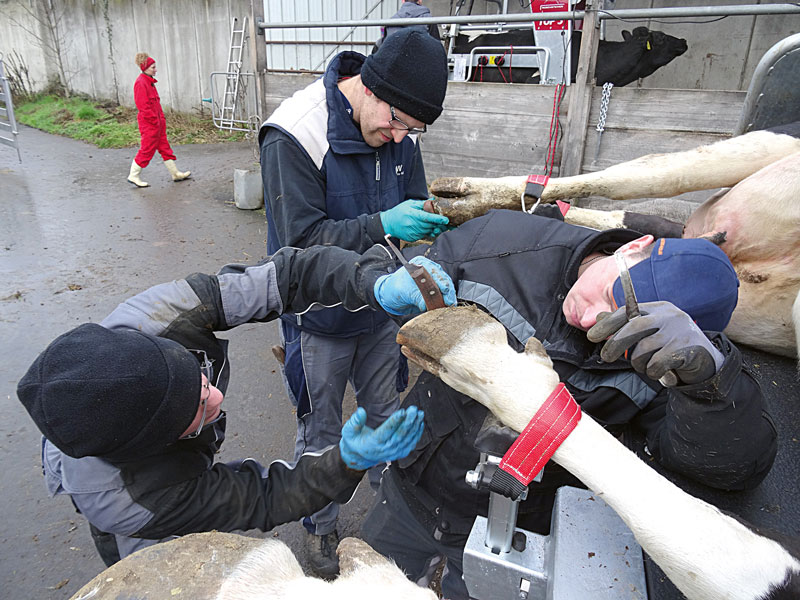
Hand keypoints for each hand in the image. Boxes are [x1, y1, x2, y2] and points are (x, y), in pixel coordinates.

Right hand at [339, 406, 424, 470]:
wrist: (358, 457)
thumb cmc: (354, 442)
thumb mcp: (349, 431)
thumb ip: (355, 422)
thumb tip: (361, 411)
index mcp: (372, 444)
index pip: (386, 432)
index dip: (395, 422)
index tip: (402, 411)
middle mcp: (384, 450)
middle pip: (399, 435)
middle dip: (408, 421)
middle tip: (414, 410)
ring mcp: (392, 452)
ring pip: (407, 439)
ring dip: (415, 426)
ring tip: (419, 414)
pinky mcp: (398, 453)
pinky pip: (410, 444)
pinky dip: (417, 434)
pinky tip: (420, 424)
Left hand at [374, 256, 456, 314]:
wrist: (389, 297)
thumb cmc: (393, 289)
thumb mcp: (403, 292)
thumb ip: (415, 296)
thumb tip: (426, 304)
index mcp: (420, 264)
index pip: (435, 271)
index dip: (441, 281)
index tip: (445, 290)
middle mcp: (428, 270)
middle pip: (443, 279)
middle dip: (448, 291)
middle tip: (449, 301)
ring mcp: (432, 280)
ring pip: (446, 287)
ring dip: (448, 296)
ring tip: (450, 305)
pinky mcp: (433, 290)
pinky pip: (443, 294)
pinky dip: (445, 300)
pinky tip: (447, 306)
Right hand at [380, 199, 449, 241]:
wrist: (388, 223)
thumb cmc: (399, 212)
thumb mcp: (409, 204)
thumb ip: (422, 204)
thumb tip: (433, 201)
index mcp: (412, 214)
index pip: (428, 217)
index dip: (438, 219)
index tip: (446, 220)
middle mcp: (412, 224)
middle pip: (430, 225)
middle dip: (438, 224)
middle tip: (444, 221)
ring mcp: (412, 232)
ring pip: (428, 231)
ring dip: (433, 228)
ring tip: (435, 224)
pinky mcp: (412, 238)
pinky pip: (424, 235)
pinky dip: (427, 232)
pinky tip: (425, 228)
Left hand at [586, 301, 723, 384]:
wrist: (706, 362)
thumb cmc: (671, 345)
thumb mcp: (650, 332)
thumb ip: (626, 325)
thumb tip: (599, 318)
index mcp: (657, 309)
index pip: (627, 312)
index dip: (607, 324)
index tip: (591, 336)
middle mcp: (668, 316)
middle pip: (633, 328)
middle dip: (615, 344)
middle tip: (605, 357)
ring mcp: (678, 331)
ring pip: (643, 350)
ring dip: (639, 363)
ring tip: (647, 366)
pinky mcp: (686, 349)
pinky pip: (656, 364)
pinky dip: (653, 372)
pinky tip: (662, 372)